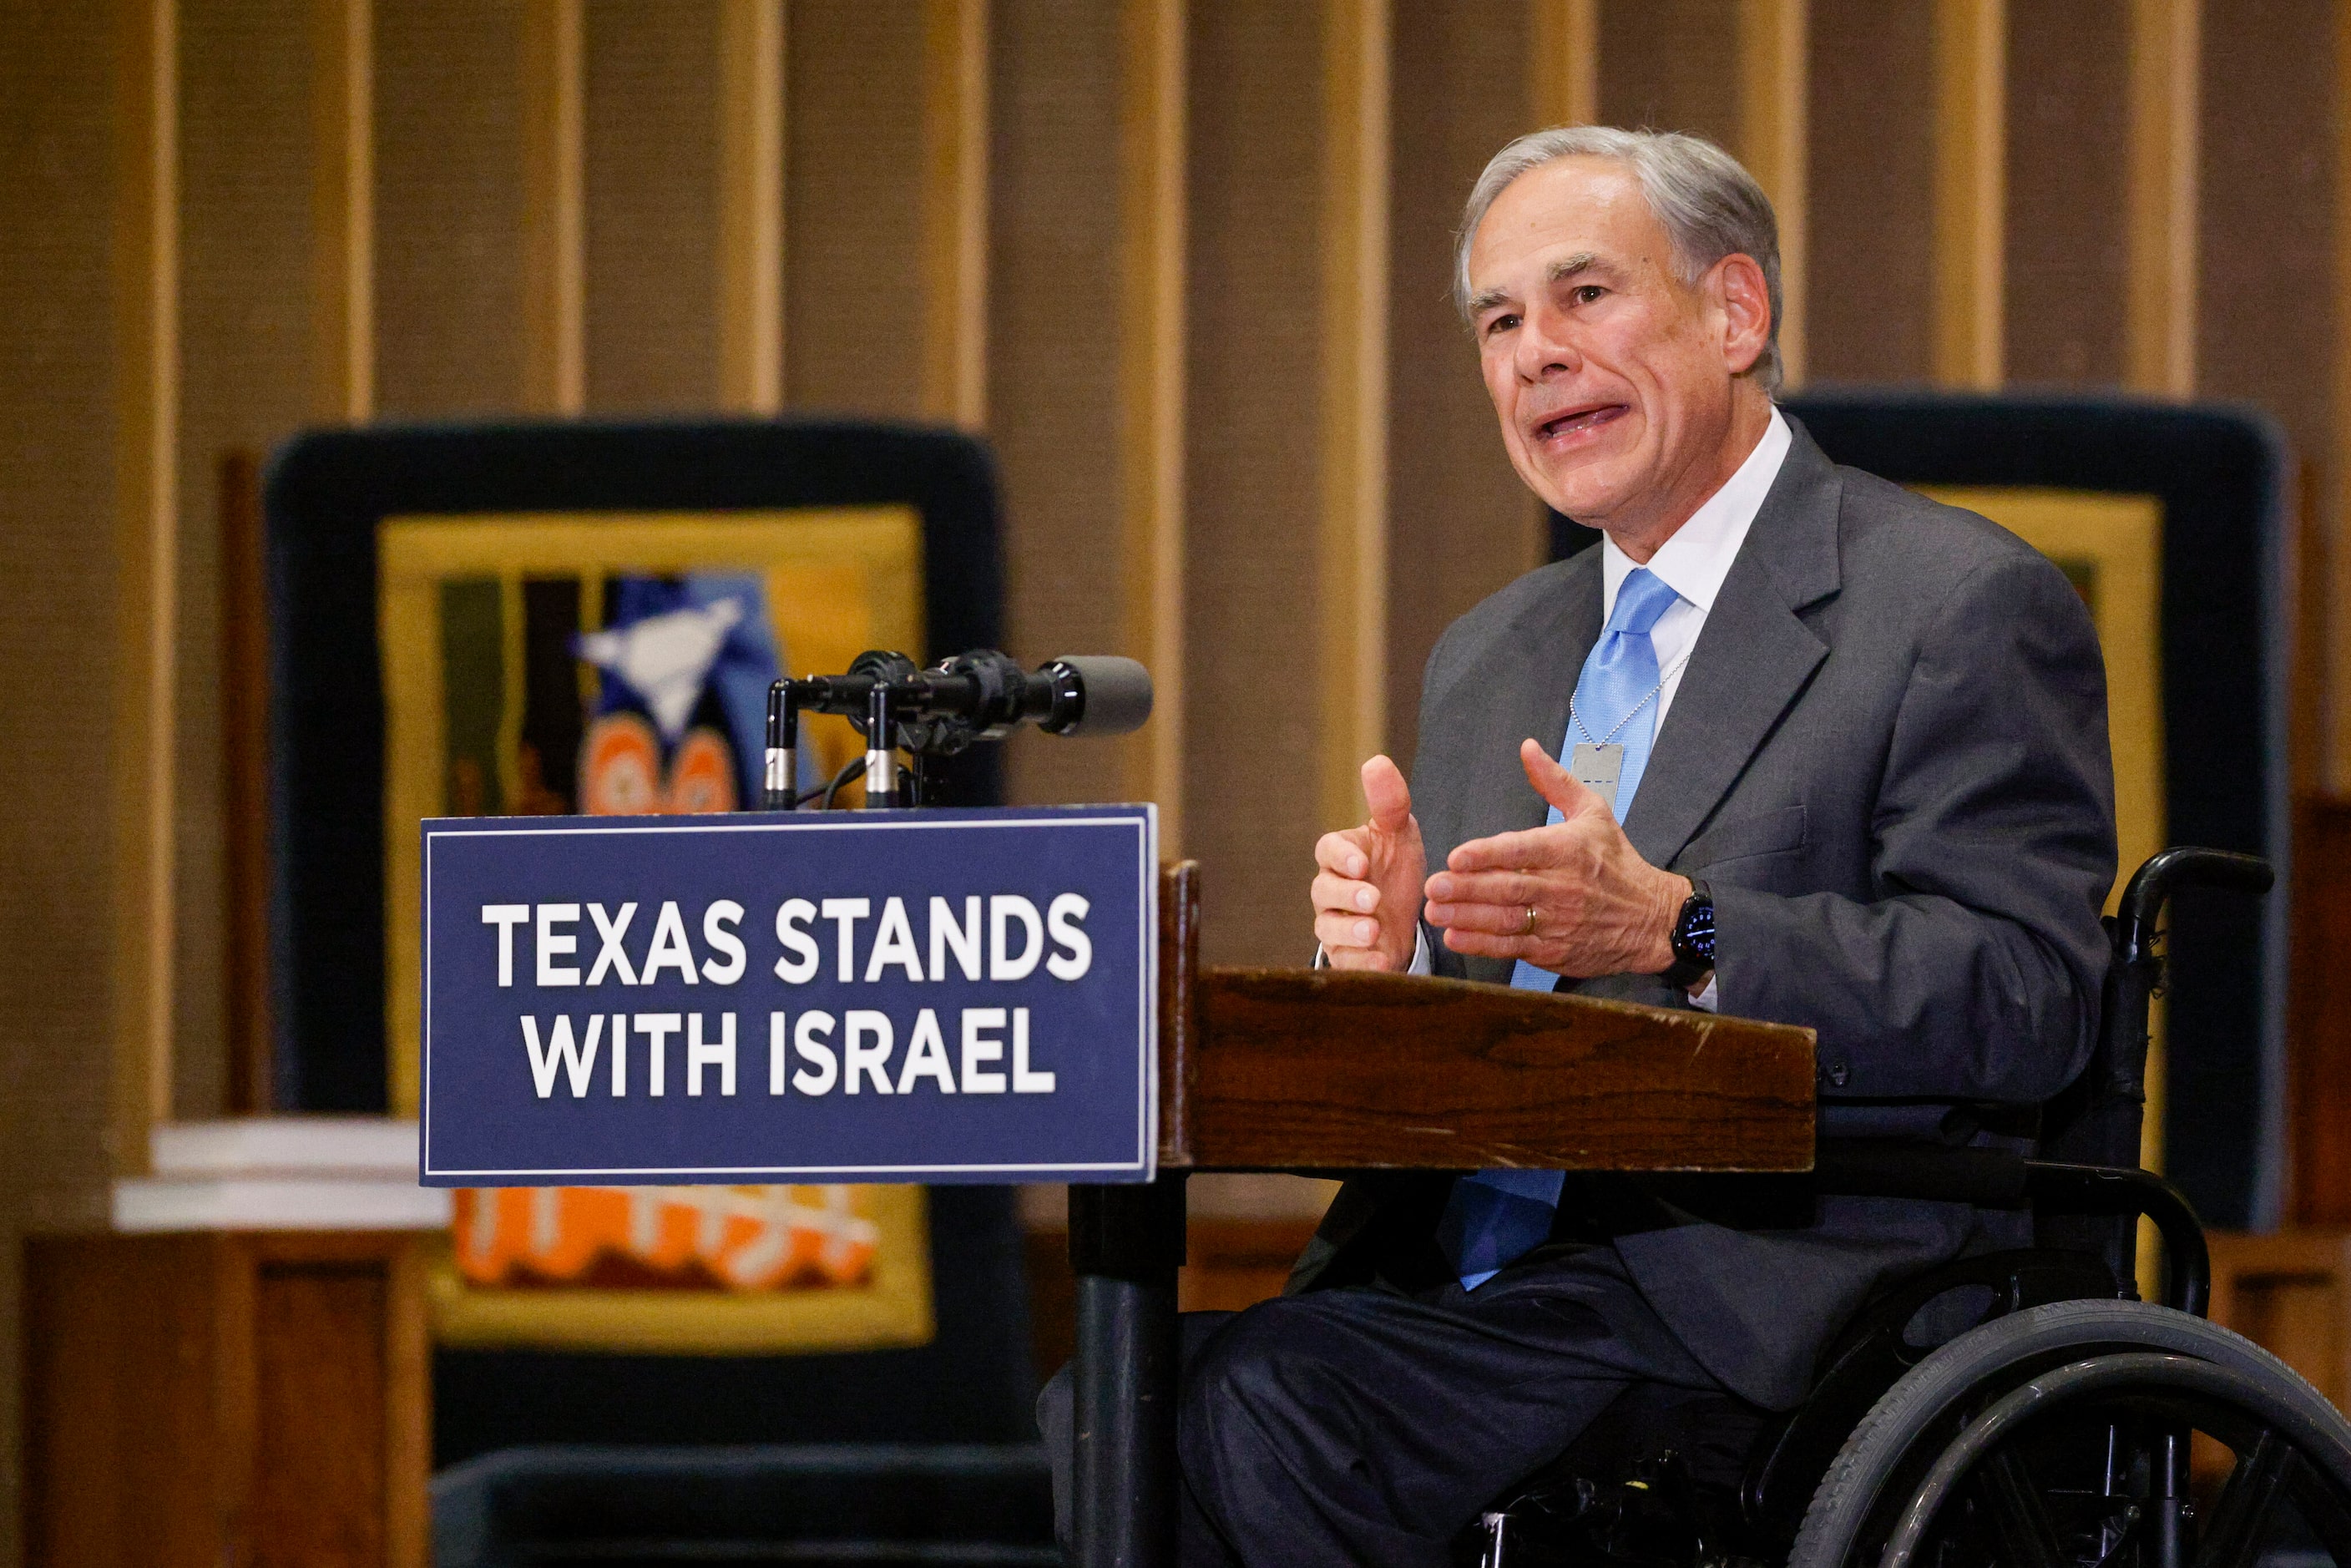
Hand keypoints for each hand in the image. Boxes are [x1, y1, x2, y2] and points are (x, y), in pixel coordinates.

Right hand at [1311, 756, 1427, 970]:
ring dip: (1349, 930)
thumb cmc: (1396, 867)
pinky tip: (1380, 960)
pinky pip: (1345, 961)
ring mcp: (1333, 924)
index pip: (1327, 851)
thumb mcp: (1400, 834)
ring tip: (1374, 930)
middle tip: (1372, 899)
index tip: (1361, 863)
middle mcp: (1329, 890)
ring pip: (1328, 928)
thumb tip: (1377, 761)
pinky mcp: (1344, 956)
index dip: (1340, 857)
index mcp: (1341, 855)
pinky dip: (1361, 962)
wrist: (1408, 918)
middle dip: (1346, 896)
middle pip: (1323, 891)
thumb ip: (1389, 803)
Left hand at [1423, 738, 1687, 977]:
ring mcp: (1559, 922)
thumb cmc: (1618, 862)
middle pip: (1508, 888)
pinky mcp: (1555, 951)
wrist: (1653, 920)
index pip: (1523, 851)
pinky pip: (1513, 947)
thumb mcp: (1594, 812)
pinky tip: (1456, 937)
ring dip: (1467, 918)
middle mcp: (1564, 887)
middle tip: (1433, 886)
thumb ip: (1555, 781)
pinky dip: (1483, 945)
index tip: (1456, 856)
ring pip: (1507, 920)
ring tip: (1434, 912)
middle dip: (1467, 889)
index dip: (1488, 854)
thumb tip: (1527, 747)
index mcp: (1569, 849)